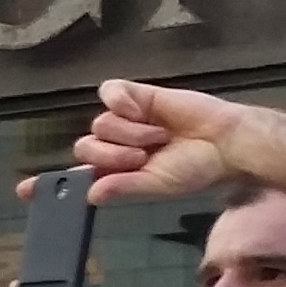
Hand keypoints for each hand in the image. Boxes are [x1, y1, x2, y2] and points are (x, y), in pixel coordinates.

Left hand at [74, 79, 253, 202]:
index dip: (74, 175)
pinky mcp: (138, 95)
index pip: (81, 170)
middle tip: (144, 156)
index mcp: (118, 169)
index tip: (58, 183)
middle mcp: (117, 143)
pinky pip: (110, 90)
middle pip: (85, 146)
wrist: (227, 142)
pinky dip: (119, 101)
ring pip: (100, 123)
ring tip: (161, 136)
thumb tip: (92, 196)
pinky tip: (139, 111)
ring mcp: (126, 118)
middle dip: (112, 154)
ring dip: (130, 132)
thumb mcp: (157, 185)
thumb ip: (124, 188)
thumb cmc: (197, 167)